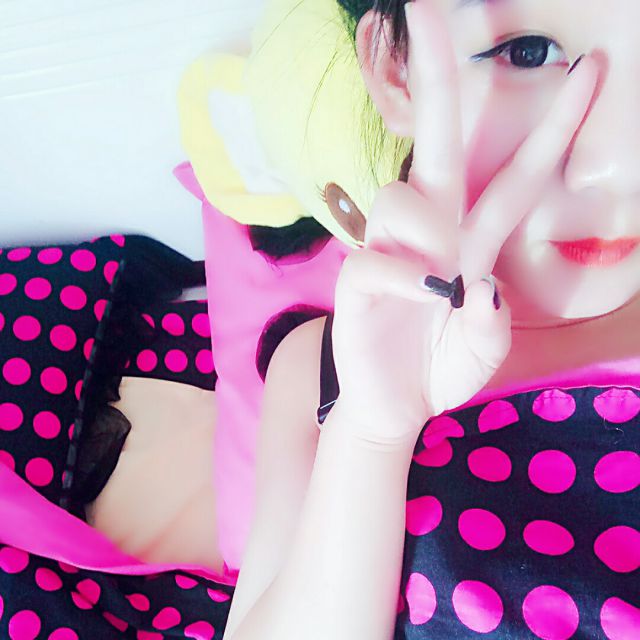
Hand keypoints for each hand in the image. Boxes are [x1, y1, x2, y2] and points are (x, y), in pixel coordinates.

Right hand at [329, 0, 596, 443]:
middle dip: (439, 73)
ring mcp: (390, 247)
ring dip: (426, 231)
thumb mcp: (481, 353)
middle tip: (427, 3)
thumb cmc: (439, 370)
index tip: (594, 68)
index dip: (556, 124)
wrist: (394, 405)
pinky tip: (420, 298)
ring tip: (436, 286)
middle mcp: (431, 230)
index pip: (516, 173)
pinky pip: (379, 257)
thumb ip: (490, 323)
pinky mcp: (358, 276)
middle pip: (437, 139)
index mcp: (471, 240)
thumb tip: (475, 282)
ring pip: (405, 196)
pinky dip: (403, 274)